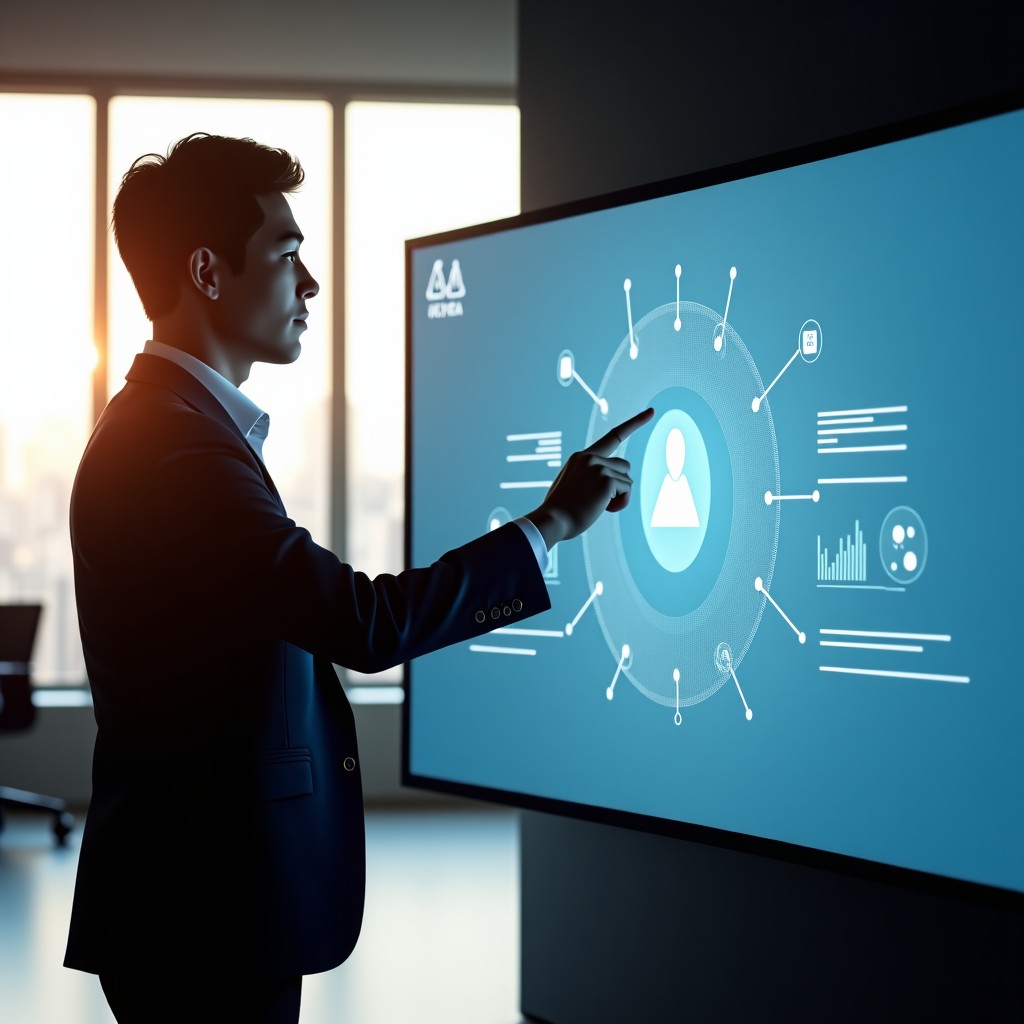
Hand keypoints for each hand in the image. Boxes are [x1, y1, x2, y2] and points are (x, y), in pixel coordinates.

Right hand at [526, 407, 653, 548]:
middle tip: (601, 502)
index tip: (651, 412)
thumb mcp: (573, 486)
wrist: (552, 520)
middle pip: (624, 467)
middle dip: (619, 485)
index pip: (613, 436)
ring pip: (627, 480)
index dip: (634, 424)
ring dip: (620, 496)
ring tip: (599, 506)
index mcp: (582, 456)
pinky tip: (604, 509)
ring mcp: (598, 466)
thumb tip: (613, 484)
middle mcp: (590, 457)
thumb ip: (589, 476)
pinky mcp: (606, 479)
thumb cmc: (561, 510)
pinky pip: (627, 491)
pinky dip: (621, 503)